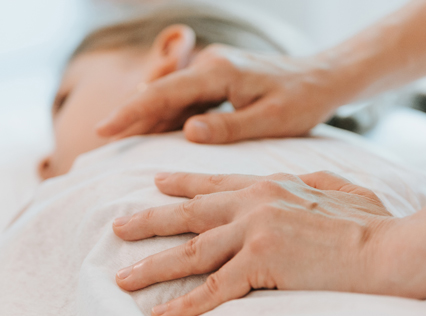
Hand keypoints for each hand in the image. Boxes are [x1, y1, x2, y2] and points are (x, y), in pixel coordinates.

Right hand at [96, 45, 349, 143]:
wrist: (322, 78)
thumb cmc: (302, 100)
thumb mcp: (272, 120)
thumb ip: (230, 127)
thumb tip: (187, 131)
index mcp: (220, 71)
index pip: (165, 92)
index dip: (132, 112)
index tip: (103, 129)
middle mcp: (210, 64)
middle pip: (159, 91)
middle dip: (131, 114)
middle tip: (103, 140)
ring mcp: (212, 68)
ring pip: (169, 94)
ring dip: (148, 116)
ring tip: (122, 141)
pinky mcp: (216, 78)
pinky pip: (184, 97)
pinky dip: (168, 115)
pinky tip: (157, 134)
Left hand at [112, 171, 401, 315]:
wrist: (392, 246)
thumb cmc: (372, 221)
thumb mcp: (337, 187)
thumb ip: (308, 181)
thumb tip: (295, 181)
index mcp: (272, 185)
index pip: (216, 184)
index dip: (183, 183)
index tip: (156, 184)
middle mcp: (256, 203)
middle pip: (191, 214)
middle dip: (150, 221)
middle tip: (119, 227)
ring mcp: (256, 231)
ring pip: (193, 252)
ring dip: (154, 266)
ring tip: (123, 276)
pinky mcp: (263, 262)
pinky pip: (214, 288)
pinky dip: (186, 304)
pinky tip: (162, 315)